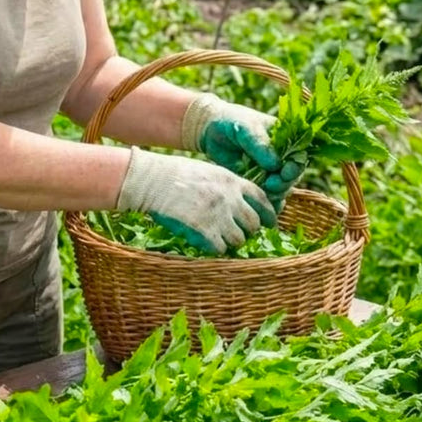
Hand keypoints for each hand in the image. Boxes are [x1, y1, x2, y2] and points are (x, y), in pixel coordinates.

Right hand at [116, 148, 277, 253]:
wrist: (151, 179)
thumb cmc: (175, 174)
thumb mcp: (209, 171)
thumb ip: (227, 185)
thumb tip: (241, 202)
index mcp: (232, 181)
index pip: (262, 200)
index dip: (269, 214)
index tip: (269, 223)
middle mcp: (229, 198)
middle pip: (253, 223)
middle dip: (248, 231)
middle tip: (238, 234)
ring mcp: (217, 214)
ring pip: (239, 239)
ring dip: (231, 242)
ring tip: (220, 240)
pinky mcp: (202, 229)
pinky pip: (219, 249)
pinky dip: (215, 249)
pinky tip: (206, 244)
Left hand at [182, 93, 303, 205]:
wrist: (209, 129)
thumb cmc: (231, 122)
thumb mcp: (245, 128)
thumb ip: (260, 145)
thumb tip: (276, 165)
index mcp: (285, 139)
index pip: (299, 156)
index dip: (295, 167)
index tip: (283, 173)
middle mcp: (281, 156)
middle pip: (292, 177)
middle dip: (284, 184)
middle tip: (270, 185)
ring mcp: (269, 170)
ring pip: (281, 189)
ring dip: (275, 194)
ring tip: (261, 191)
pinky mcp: (256, 182)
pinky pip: (267, 196)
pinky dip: (266, 202)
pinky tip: (259, 203)